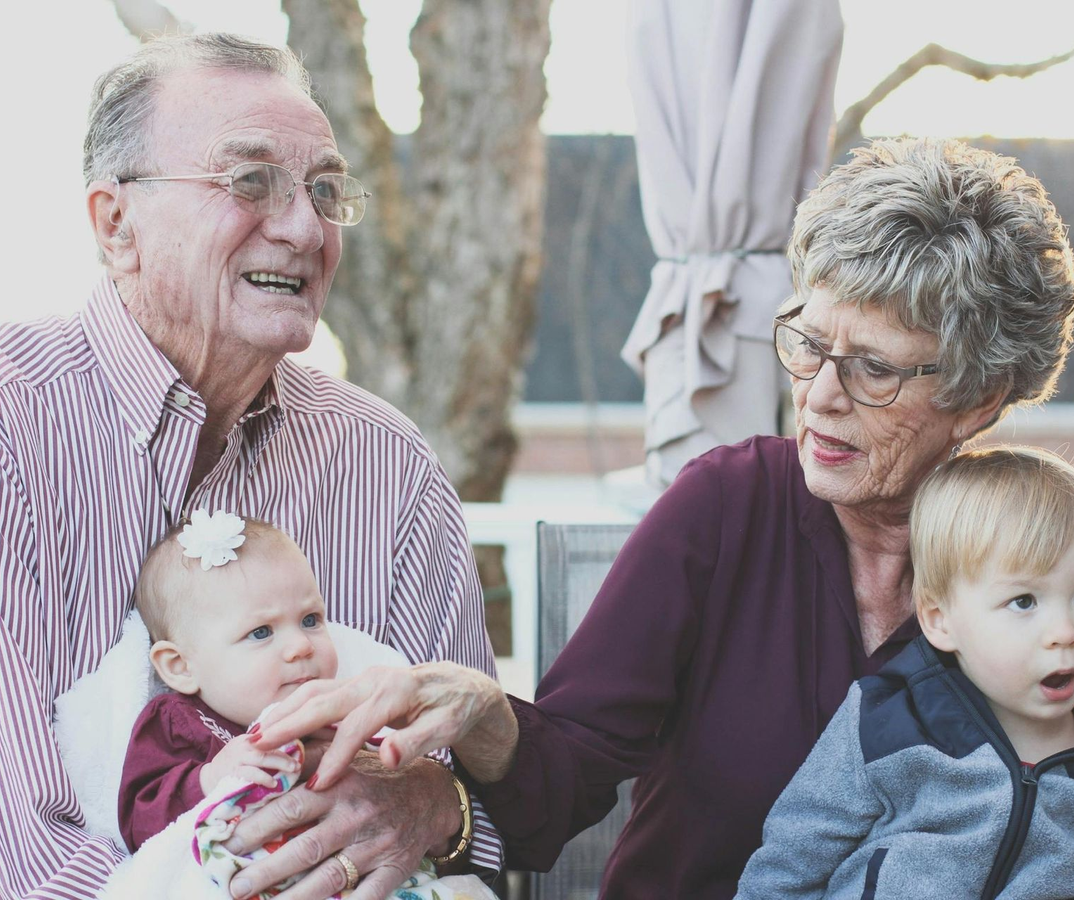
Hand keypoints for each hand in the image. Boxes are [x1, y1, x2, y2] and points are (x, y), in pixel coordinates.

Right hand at [200, 733, 300, 794]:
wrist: (206, 779)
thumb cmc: (232, 767)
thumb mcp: (247, 753)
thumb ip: (265, 751)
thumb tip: (293, 754)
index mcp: (249, 738)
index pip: (271, 736)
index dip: (287, 741)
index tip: (301, 749)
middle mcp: (243, 745)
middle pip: (268, 745)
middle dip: (286, 754)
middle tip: (299, 763)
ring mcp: (236, 758)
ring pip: (261, 757)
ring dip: (279, 764)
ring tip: (292, 770)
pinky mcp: (232, 772)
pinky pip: (250, 773)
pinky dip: (263, 778)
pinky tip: (273, 783)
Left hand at [223, 753, 460, 899]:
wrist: (432, 795)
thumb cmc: (377, 776)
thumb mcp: (347, 754)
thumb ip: (310, 752)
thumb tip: (265, 745)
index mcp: (342, 785)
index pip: (293, 807)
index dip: (258, 825)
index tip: (229, 841)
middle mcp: (356, 816)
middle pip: (305, 848)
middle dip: (266, 871)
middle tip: (234, 886)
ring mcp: (376, 846)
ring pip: (328, 878)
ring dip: (292, 897)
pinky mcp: (393, 870)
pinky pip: (365, 897)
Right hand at [252, 662, 518, 787]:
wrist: (462, 685)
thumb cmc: (456, 710)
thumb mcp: (448, 728)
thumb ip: (418, 742)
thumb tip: (388, 757)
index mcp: (396, 691)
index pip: (358, 726)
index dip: (336, 756)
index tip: (317, 786)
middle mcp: (374, 679)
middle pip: (324, 700)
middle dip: (289, 724)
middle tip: (256, 747)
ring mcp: (363, 678)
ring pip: (315, 692)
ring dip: (284, 711)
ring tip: (254, 735)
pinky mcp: (357, 683)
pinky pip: (319, 693)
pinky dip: (294, 706)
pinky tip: (274, 723)